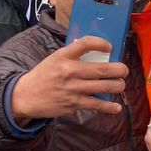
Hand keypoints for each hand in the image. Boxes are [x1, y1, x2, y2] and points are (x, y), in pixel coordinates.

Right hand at [11, 36, 128, 120]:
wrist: (26, 96)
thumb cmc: (44, 75)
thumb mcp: (55, 59)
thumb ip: (73, 55)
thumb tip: (96, 53)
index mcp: (64, 56)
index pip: (85, 43)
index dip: (101, 43)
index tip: (109, 47)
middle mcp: (69, 71)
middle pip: (102, 69)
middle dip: (119, 70)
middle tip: (124, 70)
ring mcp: (73, 89)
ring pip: (103, 87)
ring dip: (117, 86)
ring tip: (120, 85)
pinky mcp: (74, 103)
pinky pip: (96, 105)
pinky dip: (109, 107)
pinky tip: (116, 107)